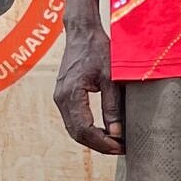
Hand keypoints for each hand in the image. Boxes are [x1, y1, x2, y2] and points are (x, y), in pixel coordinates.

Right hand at [52, 17, 123, 154]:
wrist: (82, 32)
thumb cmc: (98, 49)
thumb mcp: (111, 77)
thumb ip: (112, 105)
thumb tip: (116, 132)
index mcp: (71, 94)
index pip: (84, 130)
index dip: (102, 143)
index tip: (120, 147)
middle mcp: (61, 98)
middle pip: (77, 133)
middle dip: (98, 145)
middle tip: (120, 149)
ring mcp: (60, 97)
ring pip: (74, 128)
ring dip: (93, 139)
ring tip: (115, 143)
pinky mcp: (64, 95)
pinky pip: (74, 119)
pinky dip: (88, 129)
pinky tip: (104, 131)